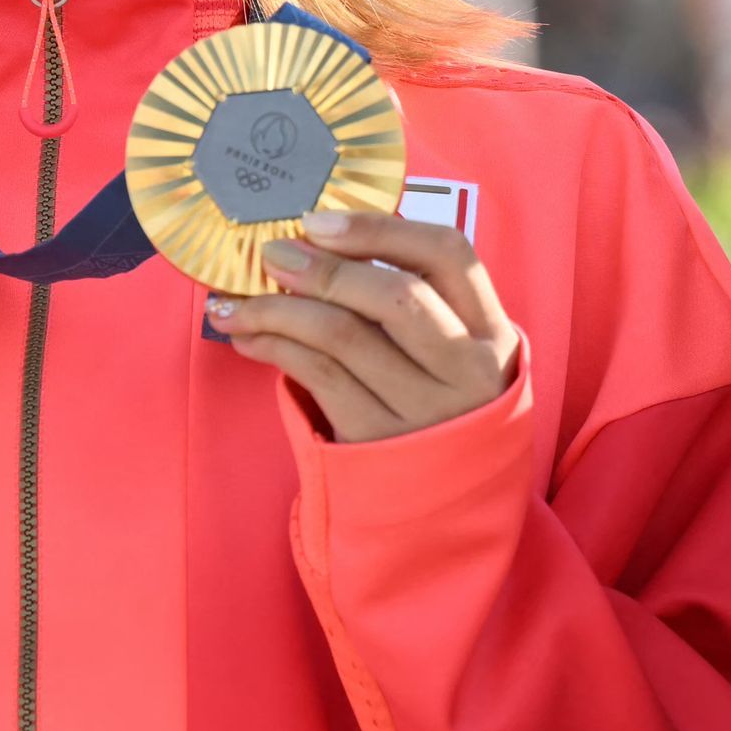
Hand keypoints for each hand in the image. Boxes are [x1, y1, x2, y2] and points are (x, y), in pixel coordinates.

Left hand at [212, 205, 521, 442]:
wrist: (445, 509)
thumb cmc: (438, 408)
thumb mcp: (452, 354)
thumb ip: (416, 301)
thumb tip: (326, 238)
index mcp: (493, 332)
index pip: (449, 254)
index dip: (381, 229)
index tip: (319, 221)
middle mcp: (468, 370)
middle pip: (395, 296)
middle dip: (323, 268)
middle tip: (272, 255)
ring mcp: (424, 411)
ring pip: (344, 336)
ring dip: (279, 308)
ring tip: (237, 300)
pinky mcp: (378, 442)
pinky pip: (318, 378)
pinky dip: (275, 348)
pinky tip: (249, 338)